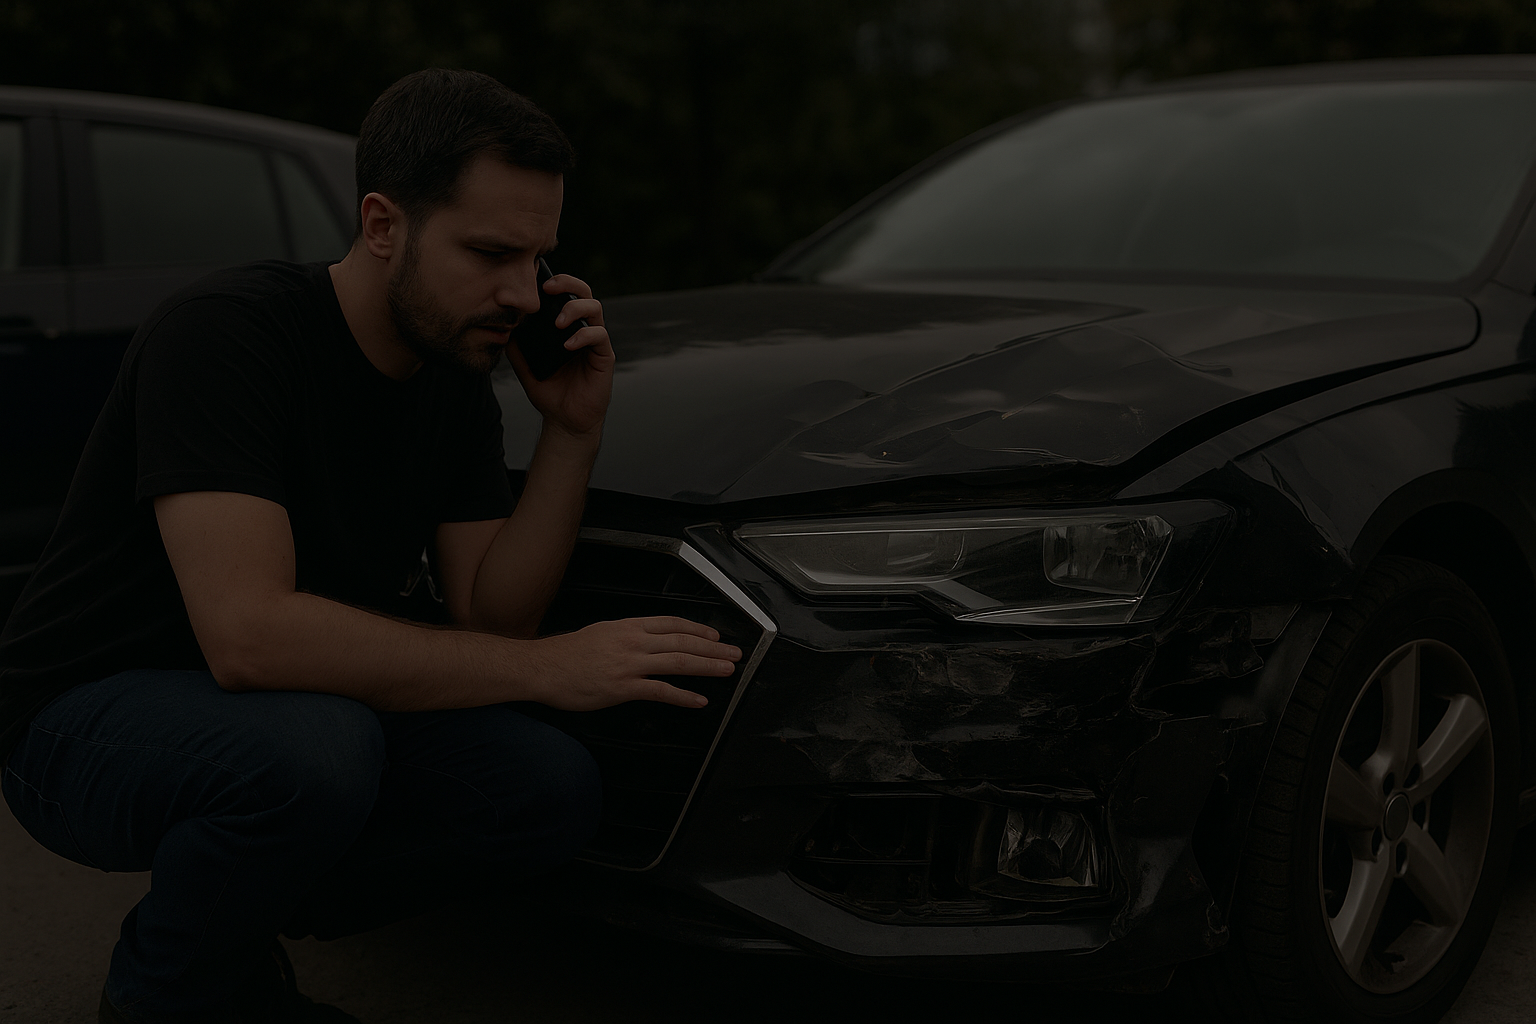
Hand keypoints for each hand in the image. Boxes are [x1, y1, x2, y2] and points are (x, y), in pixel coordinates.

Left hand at [505, 273, 612, 438]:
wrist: (564, 419)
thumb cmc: (548, 391)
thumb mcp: (525, 365)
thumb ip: (516, 345)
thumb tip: (502, 324)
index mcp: (567, 326)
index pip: (565, 294)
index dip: (555, 281)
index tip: (535, 281)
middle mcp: (583, 328)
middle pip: (584, 292)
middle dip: (567, 283)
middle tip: (548, 289)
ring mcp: (595, 341)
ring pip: (595, 308)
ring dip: (574, 309)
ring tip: (558, 323)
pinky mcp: (604, 356)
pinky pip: (599, 335)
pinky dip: (583, 335)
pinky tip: (567, 345)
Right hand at [528, 616, 742, 710]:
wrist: (542, 668)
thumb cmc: (567, 654)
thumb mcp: (601, 633)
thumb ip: (626, 636)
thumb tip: (646, 640)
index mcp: (628, 627)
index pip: (672, 623)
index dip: (698, 629)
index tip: (715, 636)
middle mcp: (633, 641)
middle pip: (682, 641)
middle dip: (713, 648)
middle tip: (734, 653)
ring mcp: (630, 664)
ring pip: (678, 662)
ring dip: (707, 667)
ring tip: (727, 671)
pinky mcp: (623, 688)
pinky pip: (660, 691)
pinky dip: (683, 696)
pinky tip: (699, 700)